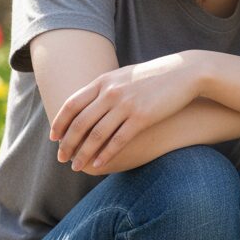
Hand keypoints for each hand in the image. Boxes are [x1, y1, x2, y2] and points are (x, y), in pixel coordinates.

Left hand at [51, 53, 199, 171]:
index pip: (72, 104)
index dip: (60, 123)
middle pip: (80, 123)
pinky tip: (100, 164)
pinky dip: (106, 154)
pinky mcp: (142, 117)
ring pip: (96, 135)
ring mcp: (126, 105)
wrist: (185, 72)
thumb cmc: (155, 76)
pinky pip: (118, 140)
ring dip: (84, 153)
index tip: (54, 138)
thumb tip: (90, 101)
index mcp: (103, 81)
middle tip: (62, 158)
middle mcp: (111, 93)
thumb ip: (107, 87)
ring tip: (77, 166)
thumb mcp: (125, 76)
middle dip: (68, 144)